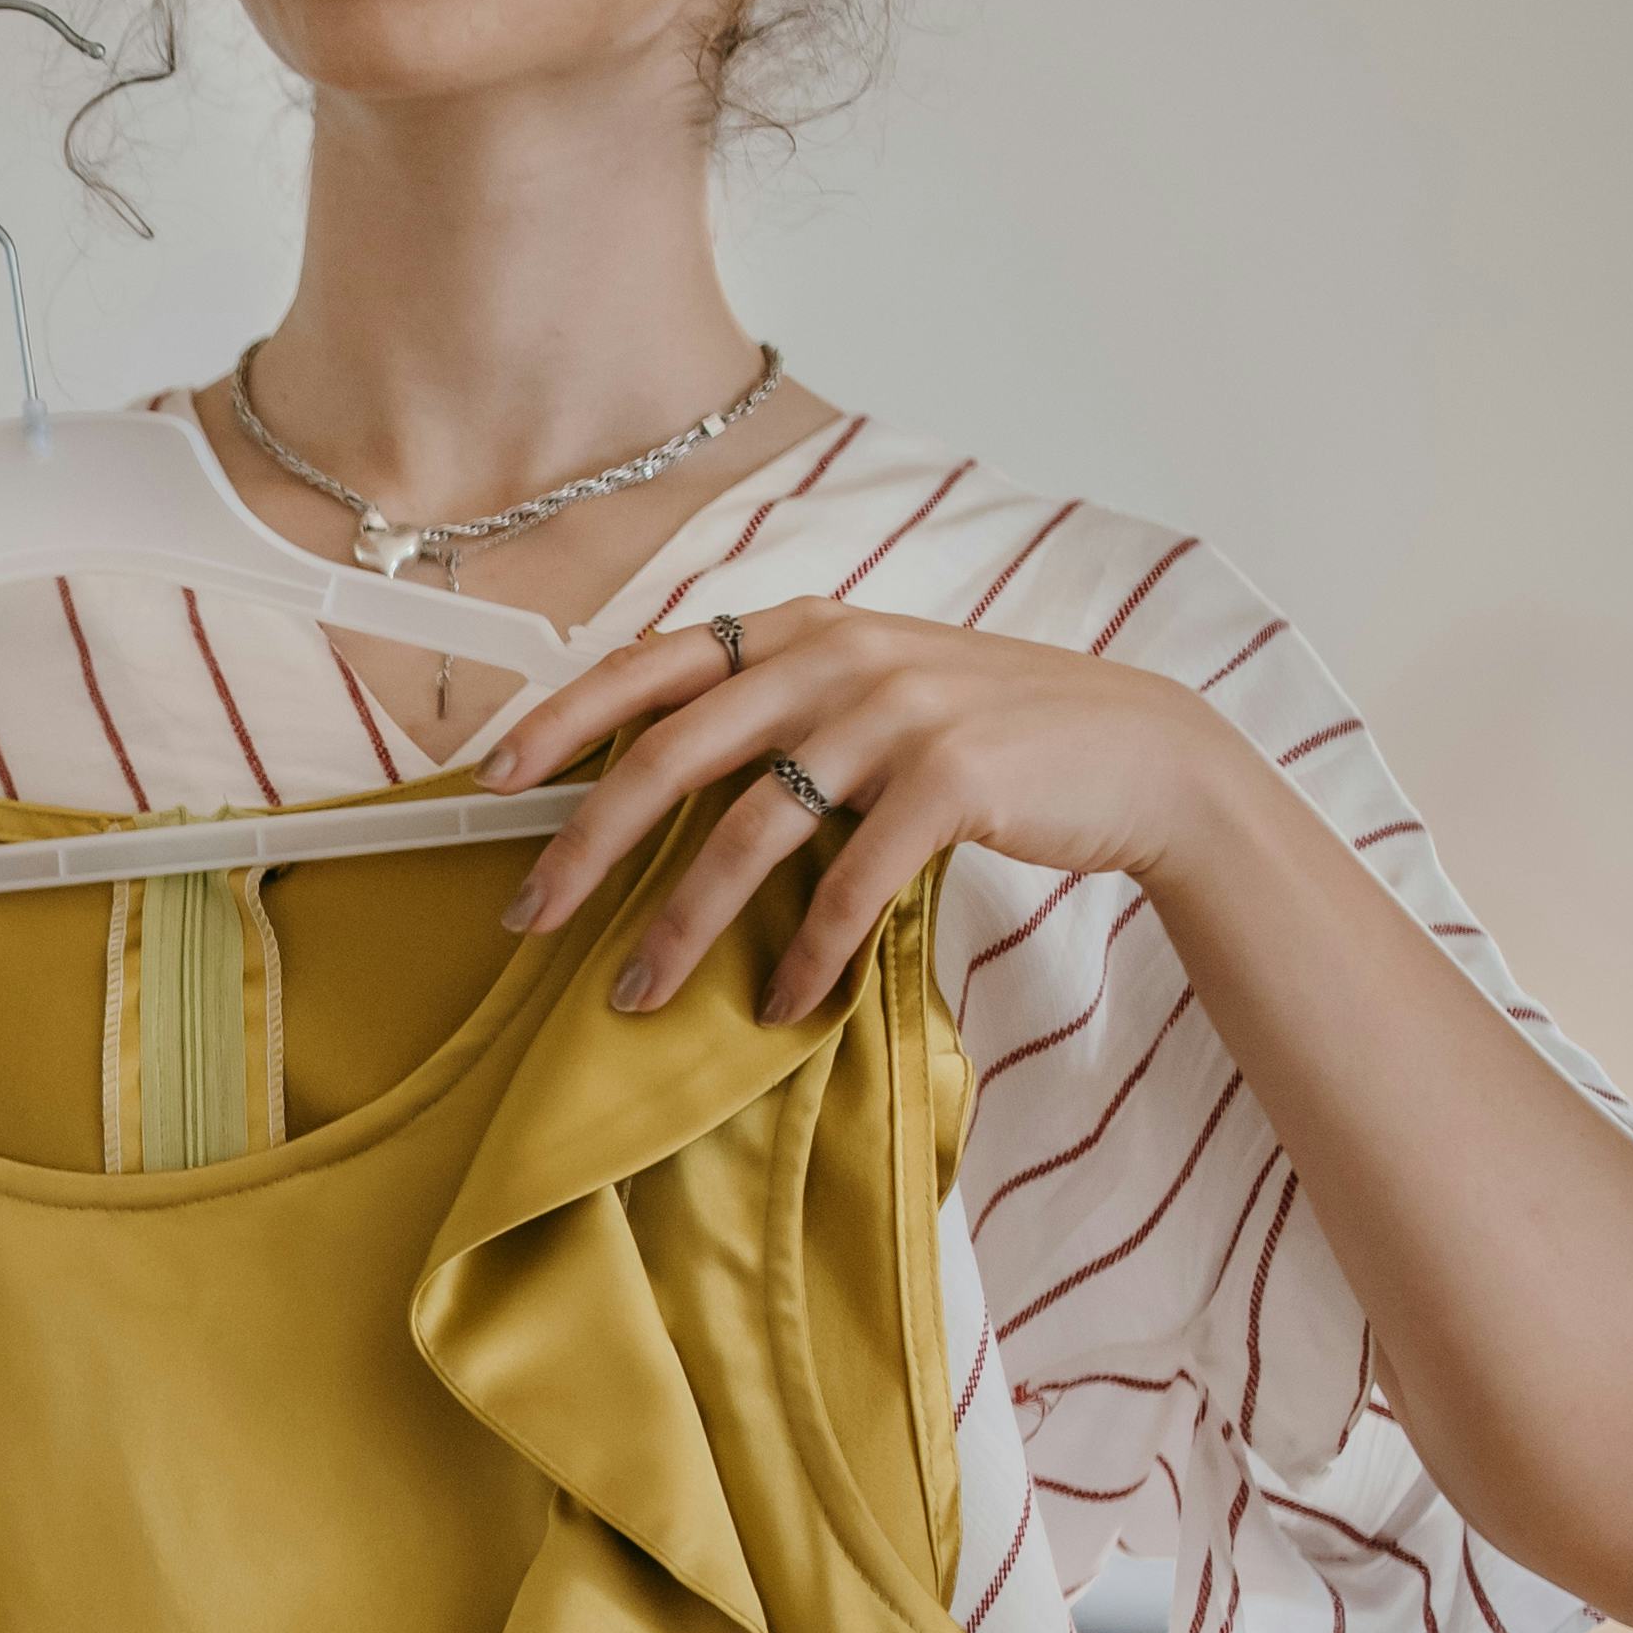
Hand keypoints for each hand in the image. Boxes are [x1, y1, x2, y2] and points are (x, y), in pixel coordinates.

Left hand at [493, 600, 1261, 1021]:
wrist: (1141, 753)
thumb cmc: (989, 732)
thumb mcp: (874, 689)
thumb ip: (777, 705)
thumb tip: (651, 770)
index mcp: (803, 627)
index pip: (653, 663)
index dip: (563, 716)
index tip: (492, 778)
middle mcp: (839, 655)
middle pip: (672, 751)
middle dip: (587, 842)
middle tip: (530, 916)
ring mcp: (897, 714)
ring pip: (749, 828)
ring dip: (682, 923)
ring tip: (636, 993)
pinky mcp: (953, 781)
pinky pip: (849, 884)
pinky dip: (805, 953)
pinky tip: (778, 1005)